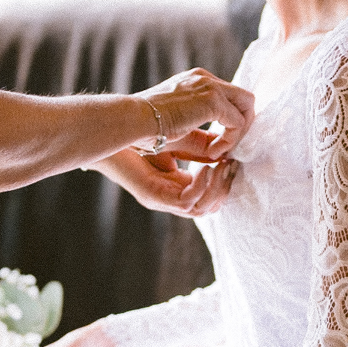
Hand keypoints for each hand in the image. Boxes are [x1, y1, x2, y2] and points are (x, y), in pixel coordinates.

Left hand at [95, 148, 238, 216]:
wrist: (110, 137)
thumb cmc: (139, 138)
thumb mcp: (179, 140)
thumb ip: (201, 145)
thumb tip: (229, 140)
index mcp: (178, 187)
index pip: (211, 195)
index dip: (226, 180)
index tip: (236, 159)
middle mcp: (171, 198)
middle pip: (210, 206)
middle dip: (226, 187)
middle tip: (234, 164)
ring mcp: (163, 200)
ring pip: (201, 209)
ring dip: (217, 189)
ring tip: (224, 166)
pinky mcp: (154, 197)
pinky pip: (185, 202)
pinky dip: (200, 187)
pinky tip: (207, 168)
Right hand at [139, 68, 253, 161]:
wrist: (134, 120)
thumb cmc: (147, 128)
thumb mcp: (181, 130)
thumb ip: (203, 137)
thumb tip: (222, 150)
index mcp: (196, 81)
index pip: (228, 98)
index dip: (229, 124)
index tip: (216, 147)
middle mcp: (205, 78)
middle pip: (243, 98)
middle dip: (242, 125)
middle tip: (227, 149)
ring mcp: (210, 86)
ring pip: (246, 106)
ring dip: (238, 133)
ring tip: (219, 152)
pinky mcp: (213, 100)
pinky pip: (237, 122)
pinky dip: (230, 140)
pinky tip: (213, 152)